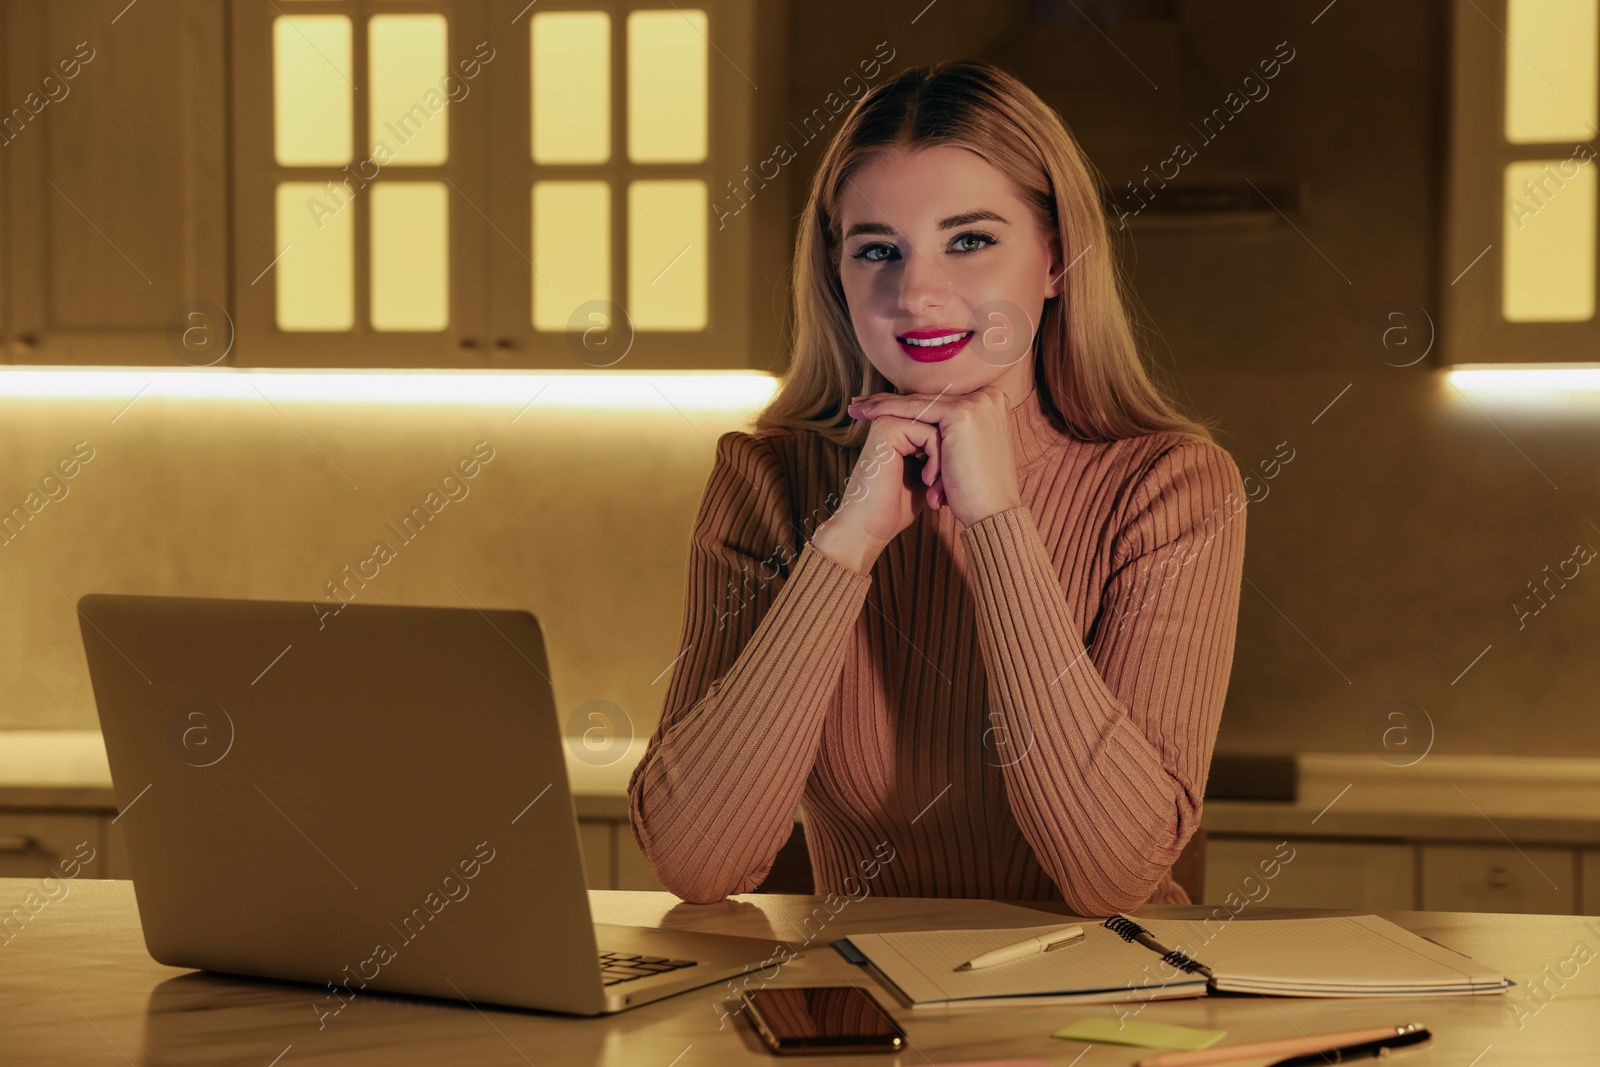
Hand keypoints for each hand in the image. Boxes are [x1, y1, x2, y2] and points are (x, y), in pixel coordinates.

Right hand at [824, 396, 946, 551]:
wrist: (869, 527)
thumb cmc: (896, 507)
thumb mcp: (927, 475)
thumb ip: (939, 454)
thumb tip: (968, 443)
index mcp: (898, 428)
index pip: (941, 428)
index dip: (950, 456)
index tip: (943, 489)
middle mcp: (891, 420)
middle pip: (942, 425)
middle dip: (949, 458)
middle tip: (941, 491)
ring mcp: (888, 421)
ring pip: (939, 428)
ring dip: (945, 461)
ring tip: (936, 489)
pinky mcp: (887, 429)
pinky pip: (930, 433)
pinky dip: (936, 459)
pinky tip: (928, 481)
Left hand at [846, 384, 1023, 528]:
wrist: (993, 515)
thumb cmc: (976, 493)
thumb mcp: (966, 454)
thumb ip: (953, 436)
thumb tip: (932, 433)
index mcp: (991, 405)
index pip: (938, 402)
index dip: (907, 405)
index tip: (878, 407)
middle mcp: (988, 398)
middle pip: (928, 400)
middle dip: (891, 402)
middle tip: (861, 404)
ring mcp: (977, 404)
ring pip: (919, 403)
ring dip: (884, 404)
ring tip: (857, 408)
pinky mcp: (962, 415)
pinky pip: (916, 410)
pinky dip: (889, 410)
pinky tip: (868, 413)